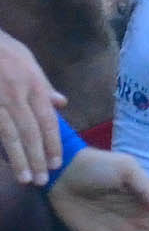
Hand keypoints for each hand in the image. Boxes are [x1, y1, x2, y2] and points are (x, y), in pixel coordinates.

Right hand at [0, 29, 64, 185]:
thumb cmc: (3, 51)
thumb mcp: (28, 61)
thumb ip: (44, 85)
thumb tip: (62, 103)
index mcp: (32, 85)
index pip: (48, 120)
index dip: (53, 143)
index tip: (57, 162)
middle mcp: (17, 96)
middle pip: (31, 132)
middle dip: (38, 158)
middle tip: (44, 179)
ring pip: (10, 136)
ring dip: (19, 159)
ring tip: (26, 179)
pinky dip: (1, 147)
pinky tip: (4, 162)